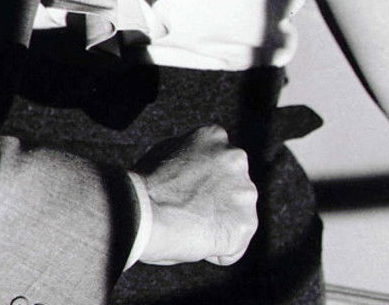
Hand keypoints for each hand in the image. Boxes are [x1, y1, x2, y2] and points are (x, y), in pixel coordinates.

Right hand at [132, 126, 257, 266]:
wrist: (142, 213)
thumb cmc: (143, 189)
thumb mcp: (164, 154)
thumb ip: (187, 158)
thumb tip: (189, 168)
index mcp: (214, 137)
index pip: (217, 163)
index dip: (199, 184)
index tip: (183, 195)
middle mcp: (236, 159)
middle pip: (231, 188)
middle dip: (215, 203)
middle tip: (186, 214)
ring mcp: (244, 192)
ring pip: (236, 216)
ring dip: (217, 226)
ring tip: (189, 229)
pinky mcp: (245, 223)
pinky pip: (233, 246)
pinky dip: (216, 251)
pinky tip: (195, 243)